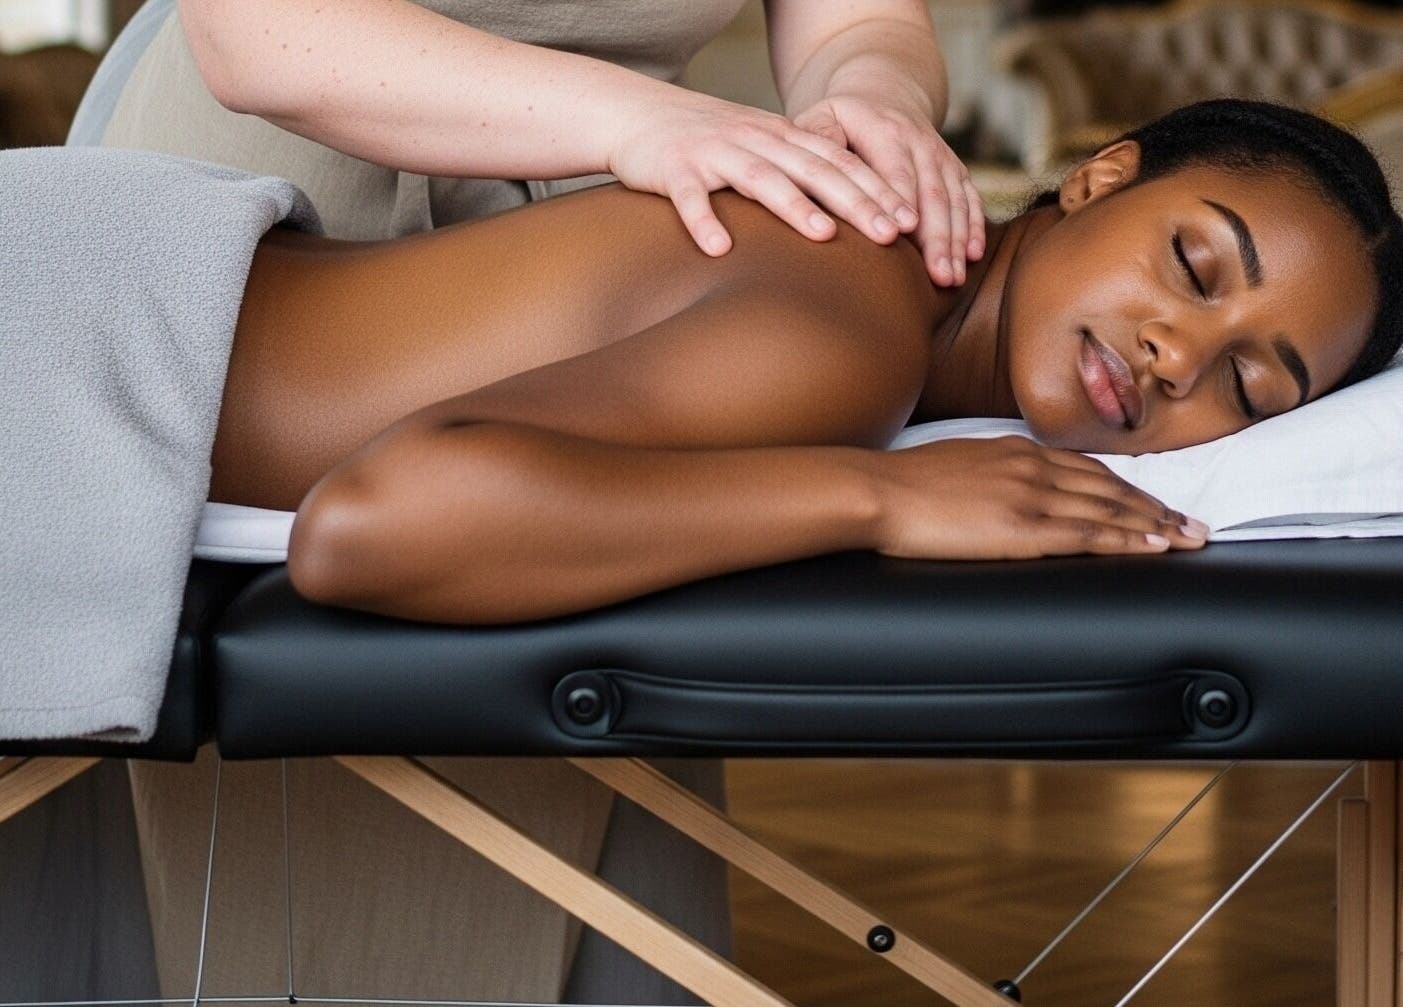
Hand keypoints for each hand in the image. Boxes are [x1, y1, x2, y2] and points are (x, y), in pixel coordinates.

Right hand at [607, 88, 916, 256]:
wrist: (635, 113)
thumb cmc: (703, 142)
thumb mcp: (757, 149)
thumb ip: (797, 173)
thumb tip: (847, 217)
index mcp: (780, 137)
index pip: (838, 162)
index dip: (876, 190)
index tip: (910, 222)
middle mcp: (753, 140)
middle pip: (812, 169)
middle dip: (855, 201)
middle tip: (890, 235)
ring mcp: (713, 153)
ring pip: (760, 178)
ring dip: (793, 206)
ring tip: (823, 236)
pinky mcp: (672, 170)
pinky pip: (689, 198)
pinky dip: (704, 221)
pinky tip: (719, 249)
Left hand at [793, 93, 984, 286]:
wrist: (882, 97)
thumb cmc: (840, 121)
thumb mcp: (820, 117)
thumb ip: (815, 139)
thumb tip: (814, 168)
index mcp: (885, 129)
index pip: (894, 171)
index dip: (898, 202)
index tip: (898, 235)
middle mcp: (920, 141)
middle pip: (930, 193)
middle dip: (935, 237)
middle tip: (936, 275)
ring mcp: (942, 156)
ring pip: (953, 201)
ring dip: (955, 241)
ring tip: (951, 278)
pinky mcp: (955, 170)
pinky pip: (970, 199)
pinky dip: (974, 228)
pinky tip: (973, 256)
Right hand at [870, 436, 1208, 559]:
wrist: (877, 489)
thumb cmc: (901, 483)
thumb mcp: (953, 464)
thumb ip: (986, 473)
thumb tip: (994, 491)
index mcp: (1015, 450)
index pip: (1086, 469)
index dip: (1126, 487)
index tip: (1154, 501)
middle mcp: (1033, 466)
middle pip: (1110, 487)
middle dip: (1156, 507)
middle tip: (1193, 524)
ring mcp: (1031, 494)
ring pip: (1110, 510)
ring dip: (1156, 524)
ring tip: (1189, 538)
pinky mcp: (1023, 525)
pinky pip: (1090, 533)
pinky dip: (1128, 539)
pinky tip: (1153, 546)